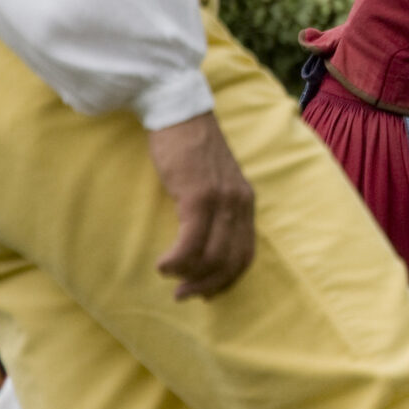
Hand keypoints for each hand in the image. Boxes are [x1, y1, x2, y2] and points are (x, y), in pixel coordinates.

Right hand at [149, 113, 256, 299]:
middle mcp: (240, 202)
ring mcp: (221, 199)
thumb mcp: (212, 181)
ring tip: (169, 274)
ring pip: (212, 256)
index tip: (207, 293)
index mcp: (245, 201)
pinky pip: (191, 241)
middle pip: (231, 261)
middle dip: (207, 285)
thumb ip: (215, 209)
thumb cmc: (189, 148)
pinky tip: (163, 265)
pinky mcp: (199, 195)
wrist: (179, 113)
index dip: (227, 280)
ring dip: (189, 275)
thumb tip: (202, 245)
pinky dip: (177, 261)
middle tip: (183, 295)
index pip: (245, 253)